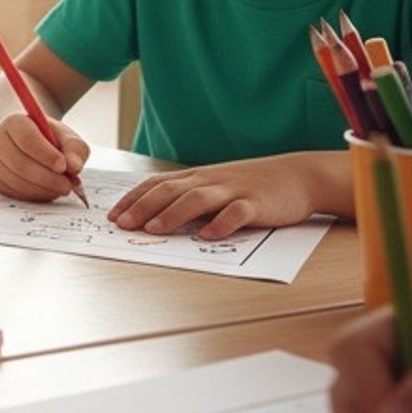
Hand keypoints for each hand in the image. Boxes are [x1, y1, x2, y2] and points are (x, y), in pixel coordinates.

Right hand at [0, 114, 89, 202]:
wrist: (25, 140)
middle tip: (67, 184)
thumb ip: (74, 149)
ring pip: (16, 181)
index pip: (26, 138)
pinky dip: (35, 195)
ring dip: (43, 188)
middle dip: (47, 177)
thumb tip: (74, 167)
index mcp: (14, 122)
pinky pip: (15, 193)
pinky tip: (48, 189)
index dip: (45, 154)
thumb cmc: (47, 137)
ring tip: (61, 187)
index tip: (63, 166)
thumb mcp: (65, 136)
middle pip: (19, 163)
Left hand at [106, 152, 322, 238]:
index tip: (112, 216)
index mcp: (197, 177)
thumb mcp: (215, 186)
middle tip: (122, 225)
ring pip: (198, 199)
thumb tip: (154, 217)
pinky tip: (207, 236)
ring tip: (154, 230)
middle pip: (170, 191)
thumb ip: (189, 198)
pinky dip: (221, 224)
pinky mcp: (257, 204)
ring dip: (173, 214)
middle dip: (143, 207)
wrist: (298, 175)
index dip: (133, 199)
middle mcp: (210, 181)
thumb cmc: (250, 185)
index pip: (157, 185)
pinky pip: (237, 213)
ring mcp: (234, 191)